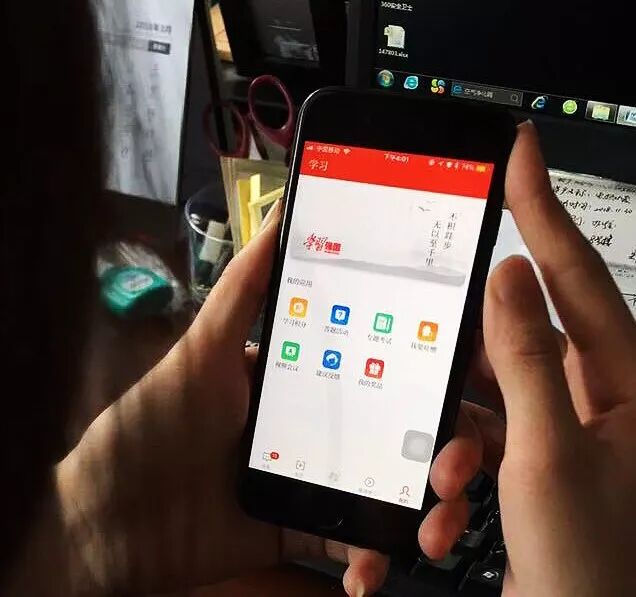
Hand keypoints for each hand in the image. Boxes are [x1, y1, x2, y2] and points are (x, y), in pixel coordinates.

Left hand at [56, 203, 482, 595]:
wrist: (108, 527)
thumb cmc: (149, 429)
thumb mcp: (198, 354)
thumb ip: (242, 292)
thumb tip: (281, 213)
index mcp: (292, 374)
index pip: (371, 362)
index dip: (419, 369)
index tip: (463, 375)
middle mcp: (307, 421)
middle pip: (390, 427)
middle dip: (435, 448)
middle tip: (456, 466)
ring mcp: (306, 476)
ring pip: (384, 484)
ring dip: (418, 505)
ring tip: (433, 521)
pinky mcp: (298, 527)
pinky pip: (351, 539)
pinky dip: (372, 552)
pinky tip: (374, 564)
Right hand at [479, 122, 635, 595]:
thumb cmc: (592, 567)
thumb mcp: (549, 457)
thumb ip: (528, 360)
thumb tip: (509, 278)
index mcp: (628, 379)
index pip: (575, 271)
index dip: (541, 204)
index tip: (518, 149)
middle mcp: (599, 394)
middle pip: (514, 339)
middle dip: (463, 373)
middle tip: (433, 373)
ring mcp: (565, 428)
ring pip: (485, 397)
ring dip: (454, 443)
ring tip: (451, 492)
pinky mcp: (535, 458)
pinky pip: (482, 440)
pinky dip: (458, 475)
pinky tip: (449, 518)